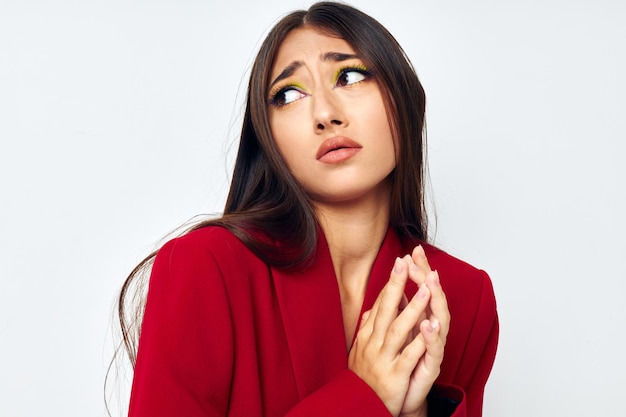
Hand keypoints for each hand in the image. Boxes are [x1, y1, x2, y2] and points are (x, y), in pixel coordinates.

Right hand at [348, 255, 431, 415]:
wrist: (361, 407)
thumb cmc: (366, 375)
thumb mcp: (364, 346)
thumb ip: (373, 323)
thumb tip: (379, 301)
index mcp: (367, 334)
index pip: (381, 304)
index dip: (391, 282)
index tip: (400, 261)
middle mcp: (373, 343)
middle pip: (387, 309)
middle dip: (396, 284)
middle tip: (405, 261)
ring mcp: (384, 358)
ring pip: (399, 328)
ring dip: (413, 307)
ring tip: (425, 287)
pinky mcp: (395, 375)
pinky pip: (409, 355)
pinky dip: (420, 340)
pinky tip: (430, 326)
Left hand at [399, 246, 450, 416]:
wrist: (400, 395)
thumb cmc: (402, 361)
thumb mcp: (398, 330)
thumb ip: (398, 309)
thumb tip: (394, 286)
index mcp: (420, 319)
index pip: (421, 289)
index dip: (418, 270)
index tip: (411, 251)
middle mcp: (430, 330)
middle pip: (433, 298)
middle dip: (428, 278)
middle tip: (422, 259)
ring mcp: (433, 347)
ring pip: (439, 319)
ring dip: (435, 300)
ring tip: (430, 282)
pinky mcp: (432, 365)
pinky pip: (435, 349)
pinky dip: (432, 336)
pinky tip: (428, 323)